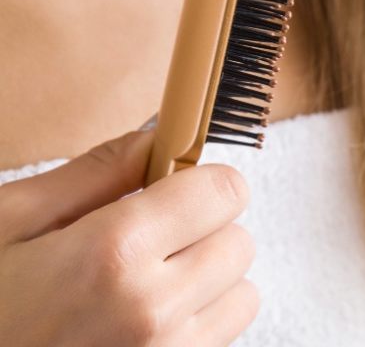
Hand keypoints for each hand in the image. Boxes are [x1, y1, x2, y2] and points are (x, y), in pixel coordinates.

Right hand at [0, 127, 257, 345]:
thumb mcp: (10, 221)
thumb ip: (96, 173)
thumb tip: (158, 137)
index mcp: (113, 253)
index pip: (224, 191)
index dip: (200, 181)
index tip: (173, 187)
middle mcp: (152, 309)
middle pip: (240, 242)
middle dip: (203, 230)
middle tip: (149, 239)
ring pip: (242, 295)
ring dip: (209, 281)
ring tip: (147, 283)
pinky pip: (221, 337)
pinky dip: (197, 322)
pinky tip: (142, 319)